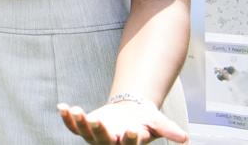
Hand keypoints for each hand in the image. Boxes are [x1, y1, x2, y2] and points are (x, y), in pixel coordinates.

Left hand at [58, 99, 187, 143]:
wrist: (131, 113)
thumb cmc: (145, 119)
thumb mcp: (158, 122)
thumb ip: (169, 130)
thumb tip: (185, 138)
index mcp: (130, 143)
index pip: (130, 144)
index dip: (130, 138)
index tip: (132, 128)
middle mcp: (111, 143)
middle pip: (104, 140)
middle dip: (99, 130)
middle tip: (95, 119)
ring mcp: (96, 137)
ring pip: (85, 134)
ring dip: (79, 123)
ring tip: (75, 109)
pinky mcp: (86, 128)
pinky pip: (73, 126)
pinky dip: (67, 119)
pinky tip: (62, 107)